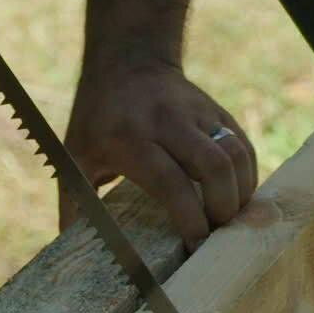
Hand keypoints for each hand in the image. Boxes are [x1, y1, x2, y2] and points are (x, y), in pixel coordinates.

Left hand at [63, 60, 256, 247]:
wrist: (127, 61)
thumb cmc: (96, 118)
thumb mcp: (75, 154)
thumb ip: (74, 201)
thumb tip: (67, 251)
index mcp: (131, 138)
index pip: (170, 181)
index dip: (189, 217)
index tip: (195, 245)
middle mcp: (169, 122)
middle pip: (214, 167)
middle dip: (223, 209)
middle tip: (217, 235)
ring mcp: (198, 114)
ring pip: (236, 155)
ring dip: (240, 193)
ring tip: (229, 218)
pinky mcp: (218, 112)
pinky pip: (243, 147)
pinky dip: (246, 176)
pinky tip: (236, 196)